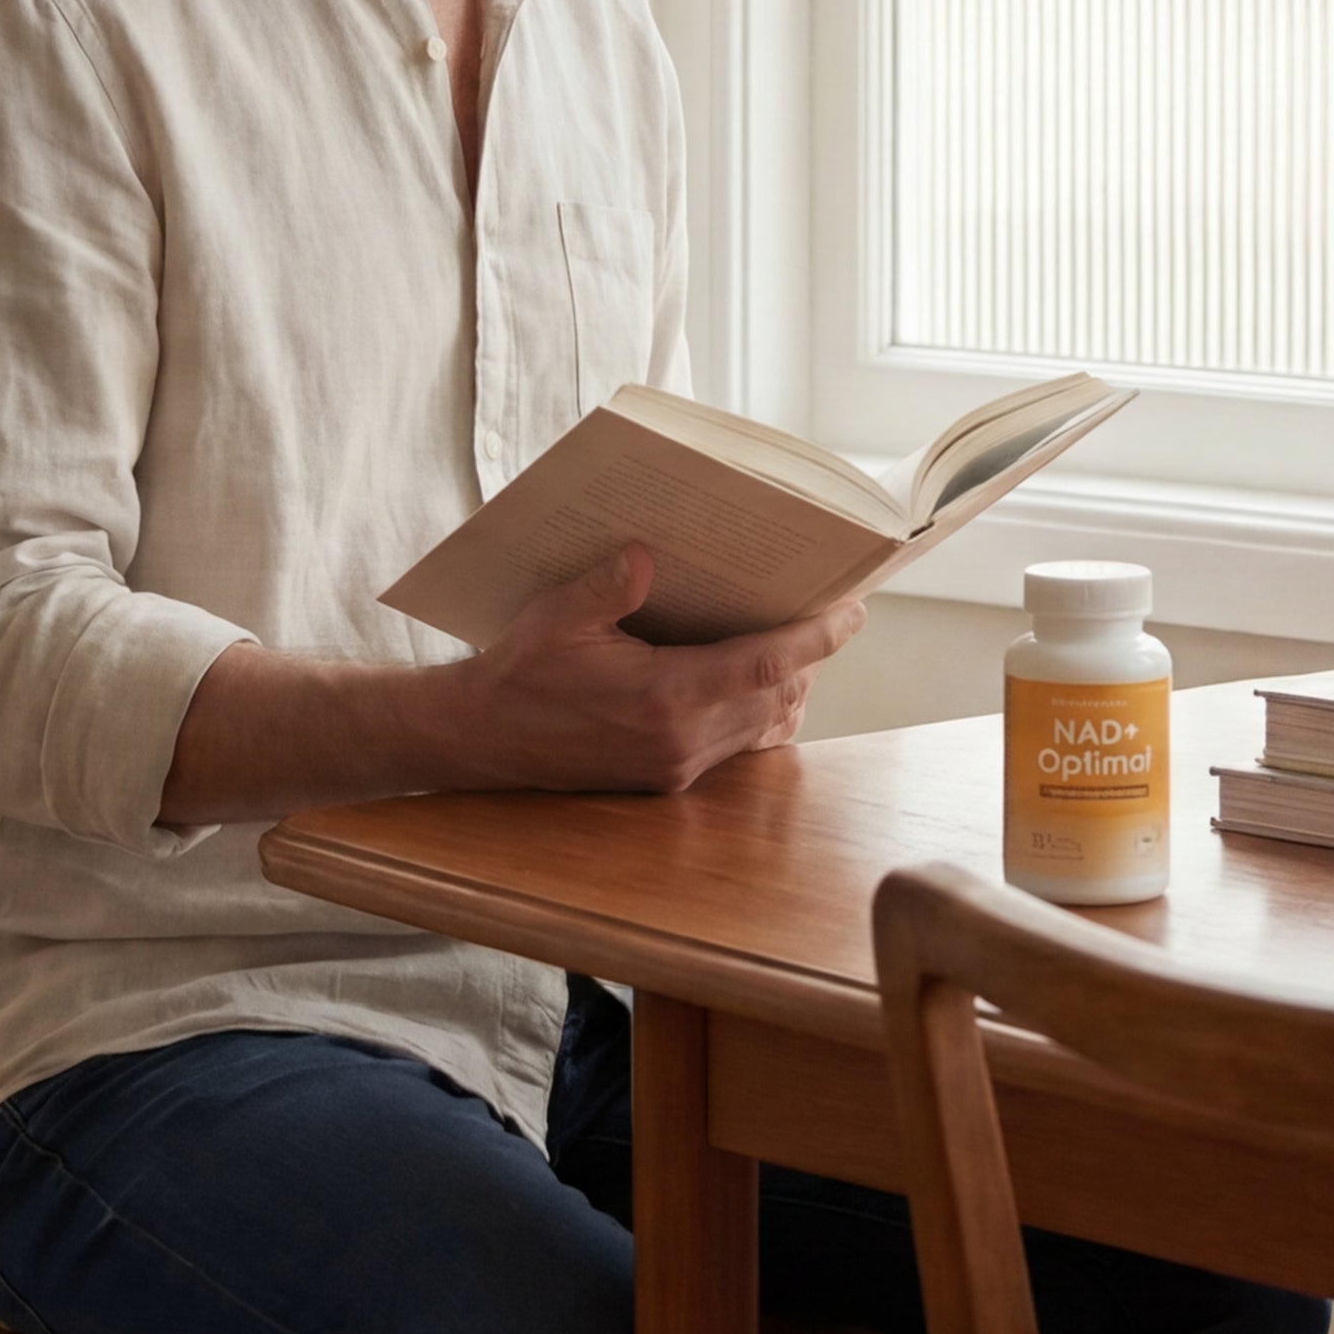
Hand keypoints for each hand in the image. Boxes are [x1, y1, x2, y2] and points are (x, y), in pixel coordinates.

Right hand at [453, 543, 859, 794]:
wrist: (481, 740)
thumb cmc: (518, 674)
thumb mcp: (557, 616)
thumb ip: (609, 586)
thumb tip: (649, 556)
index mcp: (663, 697)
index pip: (766, 667)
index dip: (817, 639)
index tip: (852, 611)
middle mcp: (681, 739)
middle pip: (779, 696)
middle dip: (810, 656)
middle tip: (829, 612)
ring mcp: (677, 764)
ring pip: (765, 727)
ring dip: (789, 687)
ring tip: (799, 645)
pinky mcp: (668, 777)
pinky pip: (739, 747)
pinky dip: (762, 715)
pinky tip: (759, 687)